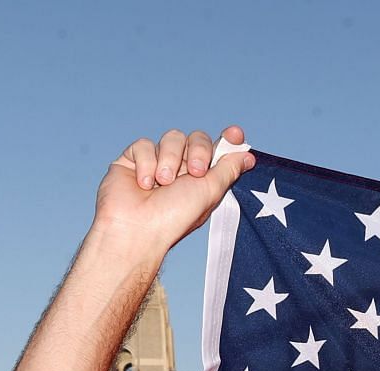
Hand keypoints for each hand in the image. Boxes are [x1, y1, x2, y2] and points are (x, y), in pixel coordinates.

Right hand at [92, 126, 255, 251]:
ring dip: (170, 159)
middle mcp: (181, 169)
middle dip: (198, 151)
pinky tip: (145, 184)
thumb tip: (247, 156)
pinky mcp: (132, 160)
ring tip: (163, 183)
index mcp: (202, 179)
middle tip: (194, 172)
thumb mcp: (210, 191)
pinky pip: (144, 145)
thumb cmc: (175, 217)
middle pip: (197, 138)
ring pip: (172, 137)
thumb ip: (228, 169)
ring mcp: (157, 163)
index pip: (218, 151)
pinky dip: (146, 163)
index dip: (228, 140)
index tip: (236, 134)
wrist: (138, 227)